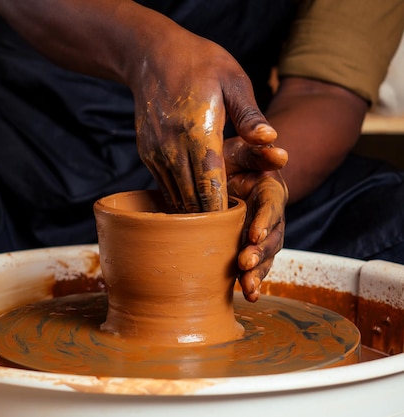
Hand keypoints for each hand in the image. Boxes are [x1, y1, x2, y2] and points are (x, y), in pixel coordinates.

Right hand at [131, 29, 277, 212]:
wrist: (151, 55)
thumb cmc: (200, 63)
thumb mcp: (233, 80)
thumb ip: (251, 116)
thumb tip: (272, 141)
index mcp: (199, 131)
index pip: (212, 184)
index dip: (223, 210)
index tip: (238, 226)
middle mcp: (173, 147)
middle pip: (192, 198)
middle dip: (211, 219)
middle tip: (230, 235)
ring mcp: (156, 152)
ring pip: (176, 197)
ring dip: (194, 213)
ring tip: (214, 228)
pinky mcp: (147, 154)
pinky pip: (164, 187)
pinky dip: (180, 199)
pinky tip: (195, 206)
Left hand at [224, 136, 288, 301]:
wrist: (220, 174)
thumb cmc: (230, 159)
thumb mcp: (241, 149)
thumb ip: (258, 149)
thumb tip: (279, 154)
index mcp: (270, 190)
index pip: (271, 206)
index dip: (265, 220)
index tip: (254, 234)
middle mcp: (270, 215)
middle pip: (272, 237)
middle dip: (260, 253)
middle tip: (244, 263)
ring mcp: (261, 234)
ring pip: (265, 256)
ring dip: (258, 273)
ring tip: (248, 288)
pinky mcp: (249, 247)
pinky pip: (254, 266)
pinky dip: (252, 281)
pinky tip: (248, 296)